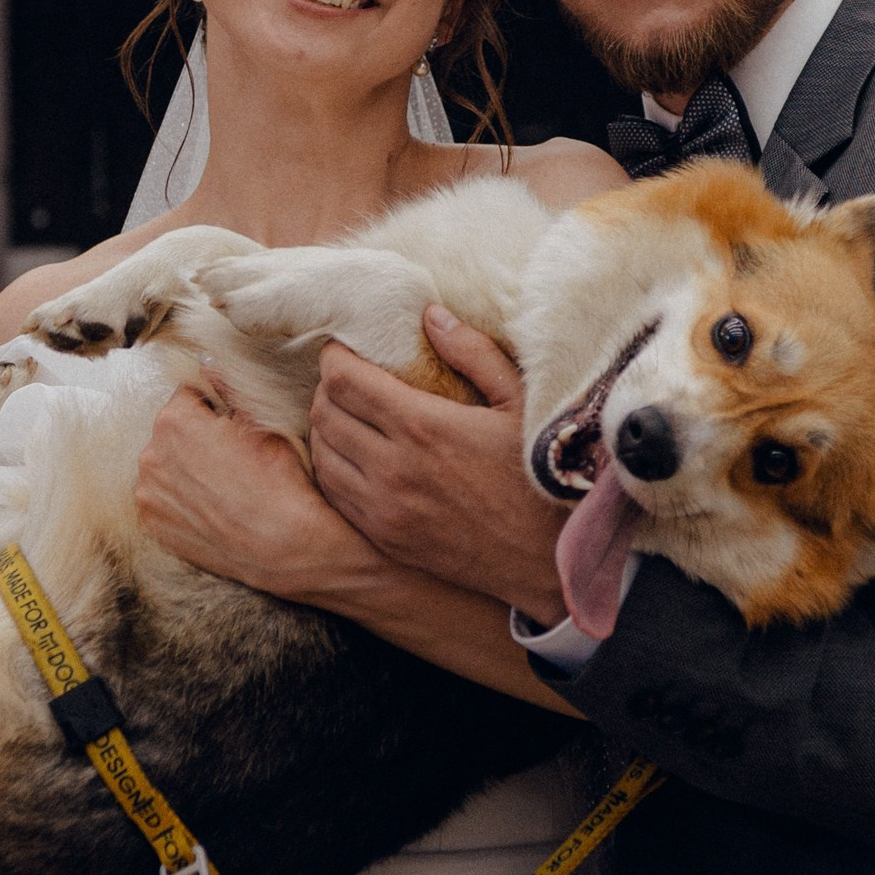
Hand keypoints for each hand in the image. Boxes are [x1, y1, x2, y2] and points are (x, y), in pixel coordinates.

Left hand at [136, 372, 379, 606]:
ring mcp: (149, 495)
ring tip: (224, 486)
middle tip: (234, 459)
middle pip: (172, 432)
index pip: (189, 395)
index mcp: (174, 421)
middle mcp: (150, 456)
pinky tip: (212, 507)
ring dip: (186, 469)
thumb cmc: (280, 481)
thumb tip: (208, 361)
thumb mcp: (262, 423)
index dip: (216, 407)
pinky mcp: (154, 527)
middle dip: (197, 438)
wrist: (285, 546)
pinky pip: (164, 500)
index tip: (235, 426)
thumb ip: (228, 388)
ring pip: (166, 466)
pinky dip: (182, 500)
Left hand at [311, 311, 569, 621]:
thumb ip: (474, 354)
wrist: (552, 559)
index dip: (335, 358)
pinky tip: (354, 456)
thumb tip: (431, 315)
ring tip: (349, 415)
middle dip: (329, 388)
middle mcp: (393, 469)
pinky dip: (334, 468)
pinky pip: (334, 495)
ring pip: (322, 455)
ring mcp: (385, 510)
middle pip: (325, 414)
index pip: (343, 381)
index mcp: (424, 427)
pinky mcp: (385, 539)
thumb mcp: (521, 404)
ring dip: (326, 428)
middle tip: (349, 379)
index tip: (345, 350)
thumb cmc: (543, 476)